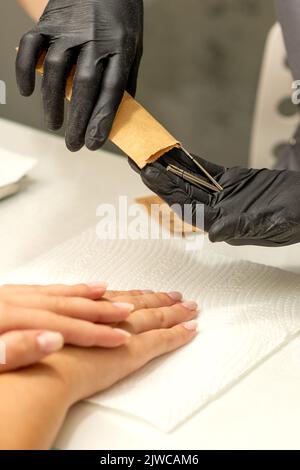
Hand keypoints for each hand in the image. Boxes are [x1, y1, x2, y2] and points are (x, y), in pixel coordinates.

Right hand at [0, 291, 197, 448]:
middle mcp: (115, 315)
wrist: (50, 365)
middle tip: (178, 295)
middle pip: (145, 304)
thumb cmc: (47, 348)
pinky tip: (191, 330)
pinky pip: (164, 340)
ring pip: (158, 317)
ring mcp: (128, 331)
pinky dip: (179, 334)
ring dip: (176, 312)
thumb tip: (69, 320)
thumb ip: (71, 320)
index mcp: (97, 309)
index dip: (141, 294)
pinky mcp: (136, 351)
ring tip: (190, 307)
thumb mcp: (57, 326)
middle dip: (163, 299)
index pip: (125, 299)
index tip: (152, 291)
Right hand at [16, 0, 143, 150]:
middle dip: (78, 120)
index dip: (102, 120)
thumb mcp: (133, 46)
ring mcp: (69, 28)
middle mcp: (95, 38)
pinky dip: (25, 70)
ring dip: (52, 102)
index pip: (111, 91)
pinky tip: (27, 92)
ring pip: (57, 69)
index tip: (93, 143)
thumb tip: (119, 114)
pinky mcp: (48, 21)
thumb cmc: (120, 16)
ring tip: (54, 125)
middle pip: (85, 85)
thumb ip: (125, 78)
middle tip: (72, 144)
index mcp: (120, 47)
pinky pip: (31, 47)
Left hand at [129, 148, 299, 246]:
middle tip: (138, 159)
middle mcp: (220, 210)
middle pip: (183, 193)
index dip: (167, 191)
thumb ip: (242, 227)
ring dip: (171, 167)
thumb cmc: (298, 216)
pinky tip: (177, 152)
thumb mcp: (272, 223)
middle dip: (159, 177)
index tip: (148, 174)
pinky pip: (208, 170)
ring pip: (191, 180)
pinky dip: (192, 161)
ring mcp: (225, 195)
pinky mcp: (234, 181)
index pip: (188, 208)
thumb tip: (213, 234)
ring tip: (150, 153)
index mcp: (225, 223)